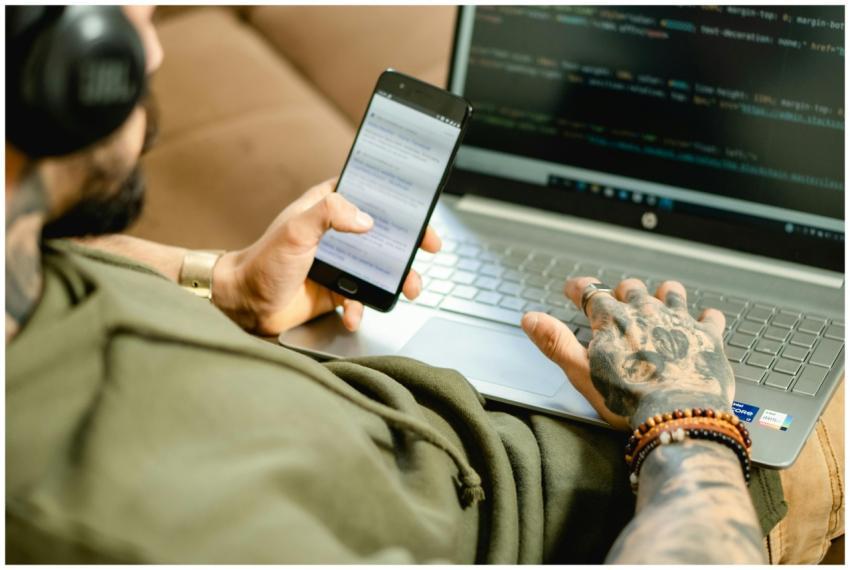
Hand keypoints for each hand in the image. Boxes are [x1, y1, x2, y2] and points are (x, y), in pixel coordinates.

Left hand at [213, 179, 440, 334]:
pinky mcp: (336, 290)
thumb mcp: (296, 230)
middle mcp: (337, 234)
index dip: (397, 199)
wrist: (245, 305)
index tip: (419, 208)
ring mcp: (339, 263)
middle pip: (385, 233)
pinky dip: (362, 309)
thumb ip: (329, 214)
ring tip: (408, 291)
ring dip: (398, 280)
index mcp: (327, 208)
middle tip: (429, 249)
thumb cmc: (263, 262)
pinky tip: (354, 315)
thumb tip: (366, 220)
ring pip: (380, 268)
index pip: (369, 194)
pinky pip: (361, 299)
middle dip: (410, 243)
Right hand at [521, 277, 733, 429]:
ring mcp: (679, 322)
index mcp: (612, 319)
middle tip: (617, 298)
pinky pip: (711, 318)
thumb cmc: (627, 400)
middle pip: (631, 288)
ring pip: (671, 293)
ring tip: (660, 296)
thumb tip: (530, 319)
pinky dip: (705, 317)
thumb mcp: (579, 372)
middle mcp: (646, 312)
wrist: (679, 416)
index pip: (590, 291)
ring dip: (663, 293)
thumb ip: (554, 342)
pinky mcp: (708, 338)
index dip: (578, 289)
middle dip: (621, 292)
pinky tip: (704, 319)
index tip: (572, 289)